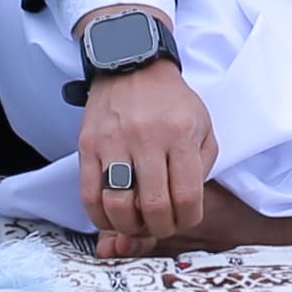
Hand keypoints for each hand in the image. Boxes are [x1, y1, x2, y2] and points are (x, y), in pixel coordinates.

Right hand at [70, 22, 216, 259]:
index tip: (185, 219)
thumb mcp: (202, 123)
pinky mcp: (88, 146)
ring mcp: (113, 142)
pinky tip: (111, 219)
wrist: (131, 63)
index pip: (186, 196)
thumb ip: (203, 164)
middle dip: (160, 228)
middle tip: (161, 227)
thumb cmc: (170, 100)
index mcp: (180, 134)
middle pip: (153, 206)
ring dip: (130, 228)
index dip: (188, 219)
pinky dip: (100, 217)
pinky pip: (89, 195)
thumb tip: (188, 204)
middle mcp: (147, 138)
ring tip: (137, 225)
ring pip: (119, 205)